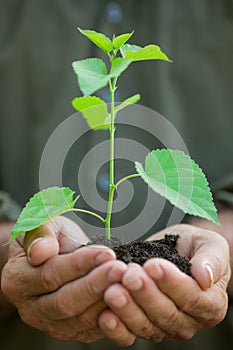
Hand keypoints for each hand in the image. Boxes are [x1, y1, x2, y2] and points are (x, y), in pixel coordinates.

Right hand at [1, 216, 127, 342]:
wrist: (57, 253)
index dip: (80, 265)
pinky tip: (126, 298)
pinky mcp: (71, 331)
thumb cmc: (51, 236)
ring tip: (128, 282)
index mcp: (18, 279)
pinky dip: (111, 316)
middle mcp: (31, 308)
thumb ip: (40, 233)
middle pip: (65, 302)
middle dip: (96, 285)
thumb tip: (40, 252)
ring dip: (107, 300)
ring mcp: (50, 323)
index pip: (50, 274)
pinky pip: (92, 330)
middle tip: (121, 270)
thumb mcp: (44, 223)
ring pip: (81, 319)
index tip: (106, 253)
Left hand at [98, 224, 230, 344]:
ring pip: (146, 325)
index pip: (191, 297)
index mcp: (210, 302)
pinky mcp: (143, 325)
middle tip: (129, 276)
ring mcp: (164, 326)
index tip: (153, 265)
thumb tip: (204, 277)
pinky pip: (129, 334)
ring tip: (112, 290)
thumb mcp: (209, 245)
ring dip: (127, 309)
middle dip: (145, 294)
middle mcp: (188, 320)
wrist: (179, 249)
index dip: (171, 283)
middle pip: (166, 313)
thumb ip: (211, 260)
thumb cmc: (196, 247)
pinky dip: (116, 328)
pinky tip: (105, 315)